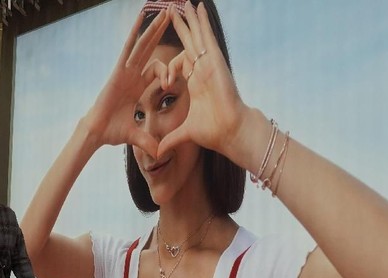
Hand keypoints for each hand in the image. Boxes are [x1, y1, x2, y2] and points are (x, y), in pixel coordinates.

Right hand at [79, 10, 171, 157]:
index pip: (157, 70)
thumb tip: (160, 154)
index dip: (169, 72)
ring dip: (154, 27)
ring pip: (143, 44)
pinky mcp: (119, 69)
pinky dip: (136, 32)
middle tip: (174, 16)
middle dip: (162, 33)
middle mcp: (132, 75)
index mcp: (137, 86)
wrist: (97, 132)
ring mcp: (126, 70)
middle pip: (150, 49)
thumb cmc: (112, 132)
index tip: (174, 82)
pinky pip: (129, 47)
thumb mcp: (136, 136)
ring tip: (166, 11)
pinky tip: (142, 16)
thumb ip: (149, 141)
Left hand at [159, 2, 250, 157]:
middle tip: (172, 12)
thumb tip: (158, 153)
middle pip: (189, 44)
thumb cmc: (213, 132)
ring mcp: (209, 64)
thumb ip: (171, 140)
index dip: (169, 64)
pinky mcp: (214, 61)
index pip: (181, 64)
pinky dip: (201, 22)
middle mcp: (202, 70)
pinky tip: (195, 7)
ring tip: (183, 3)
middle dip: (181, 28)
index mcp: (196, 83)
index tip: (162, 77)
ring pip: (197, 36)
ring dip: (189, 19)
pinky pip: (206, 36)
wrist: (230, 131)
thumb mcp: (185, 133)